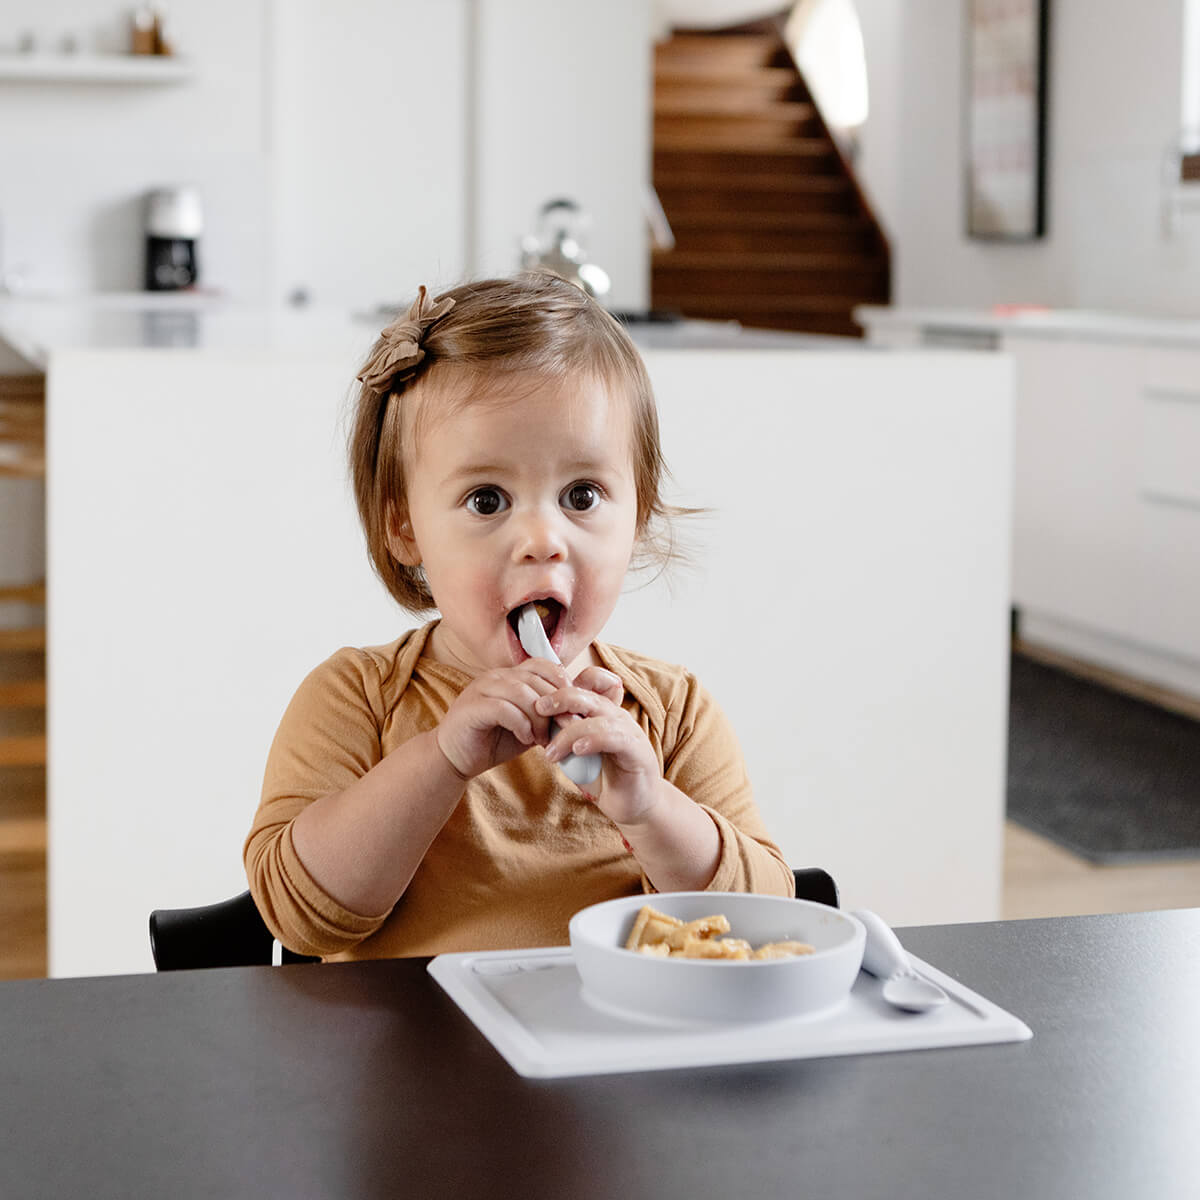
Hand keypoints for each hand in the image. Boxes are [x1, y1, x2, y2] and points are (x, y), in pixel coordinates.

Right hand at [436, 660, 568, 779]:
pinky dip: (520, 725)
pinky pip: (504, 709)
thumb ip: (546, 716)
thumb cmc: (493, 740)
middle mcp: (496, 677)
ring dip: (538, 718)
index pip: (542, 665)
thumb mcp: (528, 726)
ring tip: (541, 738)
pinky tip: (524, 738)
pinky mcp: (472, 707)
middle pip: (536, 680)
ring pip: (522, 692)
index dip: (561, 684)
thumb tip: (577, 715)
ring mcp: (481, 689)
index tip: (571, 709)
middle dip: (554, 707)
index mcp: (509, 676)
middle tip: (561, 731)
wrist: (456, 758)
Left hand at [537, 668, 664, 824]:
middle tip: (538, 709)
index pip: (589, 680)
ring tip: (550, 753)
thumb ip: (562, 737)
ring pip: (597, 717)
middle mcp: (616, 715)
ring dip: (569, 732)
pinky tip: (577, 750)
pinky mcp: (637, 751)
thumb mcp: (576, 754)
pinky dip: (593, 740)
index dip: (563, 683)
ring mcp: (628, 731)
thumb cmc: (604, 777)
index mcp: (602, 711)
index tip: (539, 700)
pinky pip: (614, 737)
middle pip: (587, 693)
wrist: (634, 804)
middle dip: (559, 698)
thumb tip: (533, 725)